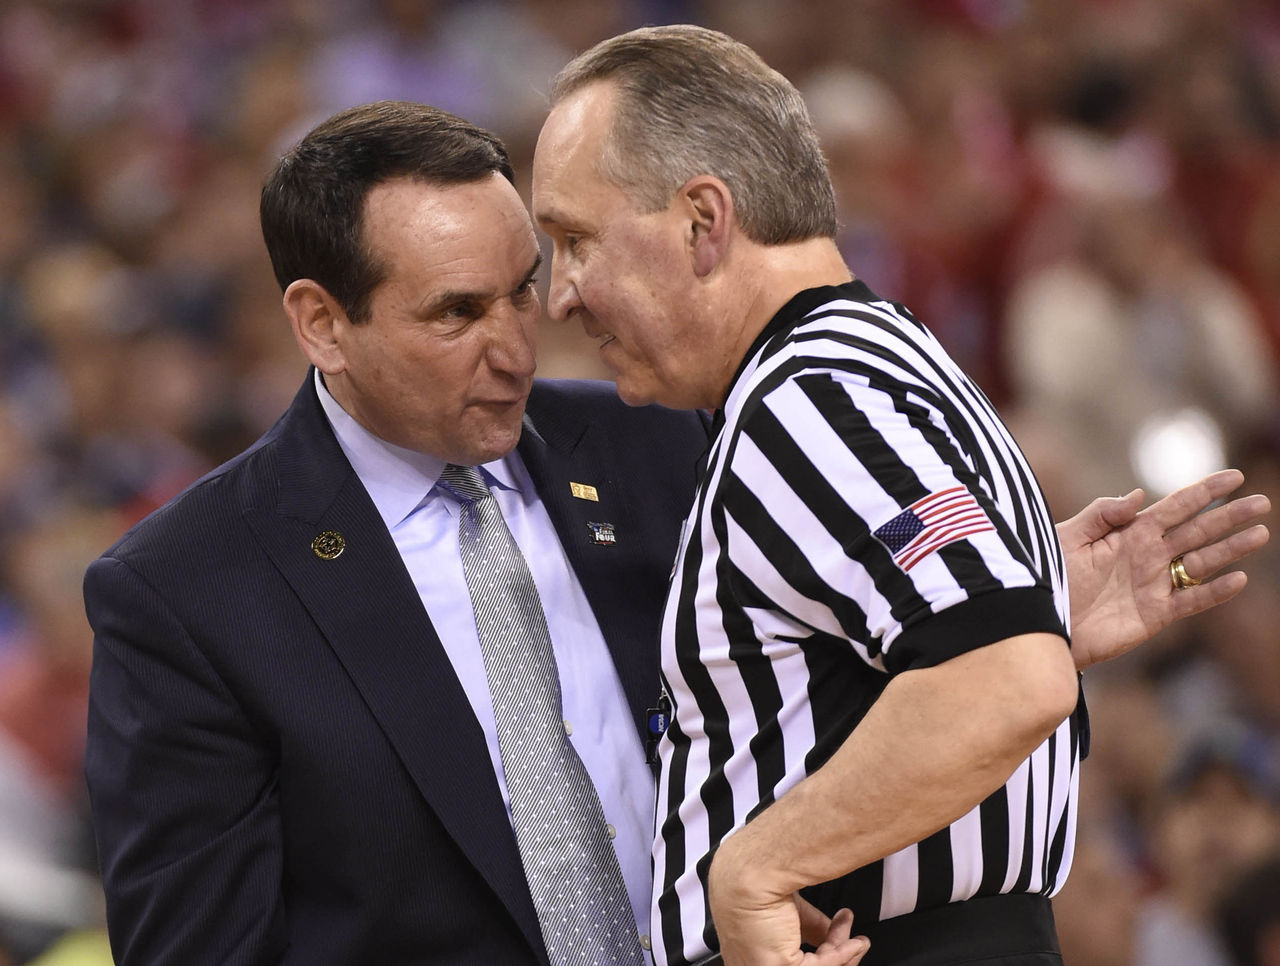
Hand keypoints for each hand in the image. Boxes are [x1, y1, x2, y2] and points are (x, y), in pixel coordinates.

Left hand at [708, 842, 868, 965]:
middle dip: (835, 954)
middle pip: (805, 965)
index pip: (791, 960)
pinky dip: (843, 954)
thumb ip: (811, 929)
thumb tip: (831, 937)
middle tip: (849, 938)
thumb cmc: (755, 883)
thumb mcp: (790, 912)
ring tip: (855, 938)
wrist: (751, 872)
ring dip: (842, 953)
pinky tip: (854, 943)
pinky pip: (822, 965)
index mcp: (747, 958)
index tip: (833, 938)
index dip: (818, 951)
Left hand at [1057, 469, 1269, 668]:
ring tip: (1261, 533)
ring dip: (1231, 549)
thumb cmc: (1048, 577)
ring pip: (1202, 562)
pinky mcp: (1155, 614)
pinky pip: (1191, 600)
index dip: (1204, 491)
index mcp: (1129, 533)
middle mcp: (1148, 555)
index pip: (1175, 506)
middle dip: (1229, 516)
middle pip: (1197, 531)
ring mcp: (1154, 584)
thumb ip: (1102, 514)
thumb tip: (1140, 495)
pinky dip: (1215, 591)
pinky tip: (1238, 578)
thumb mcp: (1068, 537)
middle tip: (1262, 502)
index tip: (1235, 476)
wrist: (1041, 622)